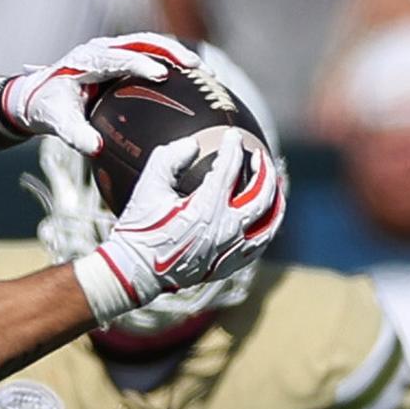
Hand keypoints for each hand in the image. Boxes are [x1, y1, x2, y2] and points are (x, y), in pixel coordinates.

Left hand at [0, 34, 203, 155]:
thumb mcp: (57, 123)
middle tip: (197, 67)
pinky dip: (171, 62)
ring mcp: (113, 49)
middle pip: (143, 41)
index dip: (142, 64)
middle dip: (171, 51)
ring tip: (204, 71)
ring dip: (177, 54)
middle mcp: (102, 48)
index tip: (163, 75)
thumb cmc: (47, 107)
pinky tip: (192, 79)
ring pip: (151, 43)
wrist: (36, 96)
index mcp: (87, 59)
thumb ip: (74, 135)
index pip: (119, 57)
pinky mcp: (121, 57)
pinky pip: (149, 54)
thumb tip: (95, 149)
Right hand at [76, 128, 283, 324]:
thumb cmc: (139, 229)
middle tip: (259, 158)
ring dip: (276, 200)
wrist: (133, 272)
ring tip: (275, 185)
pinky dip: (266, 228)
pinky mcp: (227, 266)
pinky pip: (258, 245)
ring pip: (269, 222)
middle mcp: (226, 229)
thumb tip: (193, 145)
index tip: (232, 136)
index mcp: (207, 207)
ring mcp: (230, 250)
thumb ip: (169, 158)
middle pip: (262, 193)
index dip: (232, 147)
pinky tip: (265, 218)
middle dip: (264, 169)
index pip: (230, 168)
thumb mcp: (147, 188)